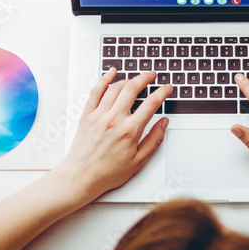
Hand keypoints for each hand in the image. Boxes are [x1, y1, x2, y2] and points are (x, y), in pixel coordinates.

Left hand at [56, 69, 171, 200]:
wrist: (81, 176)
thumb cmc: (108, 172)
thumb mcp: (138, 161)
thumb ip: (154, 140)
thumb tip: (163, 123)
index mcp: (130, 130)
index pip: (151, 103)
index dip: (162, 92)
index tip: (167, 88)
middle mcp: (114, 119)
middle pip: (133, 88)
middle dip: (146, 78)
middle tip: (152, 75)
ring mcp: (99, 115)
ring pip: (116, 87)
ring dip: (128, 79)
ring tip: (136, 78)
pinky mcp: (87, 115)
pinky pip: (96, 91)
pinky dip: (104, 79)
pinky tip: (111, 73)